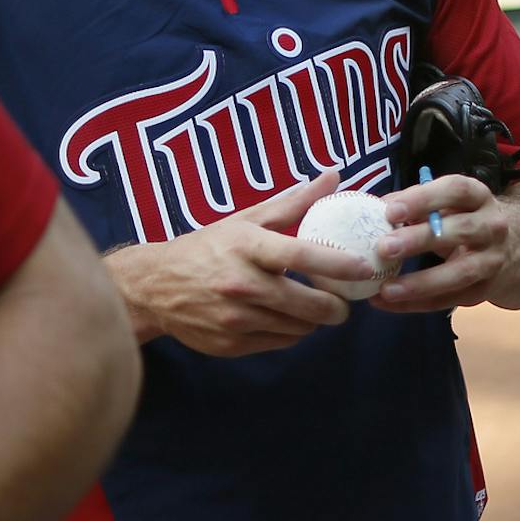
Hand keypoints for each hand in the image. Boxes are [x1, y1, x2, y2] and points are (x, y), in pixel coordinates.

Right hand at [105, 169, 377, 355]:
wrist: (156, 286)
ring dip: (313, 320)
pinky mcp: (231, 344)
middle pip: (308, 304)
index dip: (338, 264)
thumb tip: (334, 176)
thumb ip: (295, 203)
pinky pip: (281, 342)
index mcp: (248, 247)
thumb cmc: (208, 248)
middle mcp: (242, 284)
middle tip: (344, 301)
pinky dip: (291, 332)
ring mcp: (235, 319)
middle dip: (337, 307)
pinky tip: (285, 318)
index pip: (301, 255)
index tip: (364, 267)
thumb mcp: (247, 220)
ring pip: (299, 328)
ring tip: (311, 307)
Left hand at [373, 174, 508, 311]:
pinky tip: (387, 302)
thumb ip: (414, 203)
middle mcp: (492, 227)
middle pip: (460, 230)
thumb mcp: (446, 203)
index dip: (424, 199)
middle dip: (420, 239)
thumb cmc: (463, 219)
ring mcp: (491, 261)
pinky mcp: (483, 290)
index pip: (456, 191)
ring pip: (460, 272)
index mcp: (479, 197)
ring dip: (420, 282)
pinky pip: (449, 300)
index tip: (391, 211)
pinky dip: (416, 303)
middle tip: (384, 248)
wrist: (509, 249)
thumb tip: (376, 209)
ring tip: (385, 288)